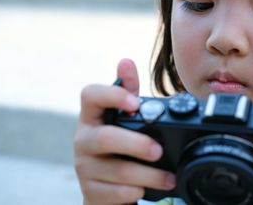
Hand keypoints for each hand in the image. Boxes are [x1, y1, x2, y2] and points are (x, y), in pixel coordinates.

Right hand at [74, 59, 175, 204]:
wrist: (104, 185)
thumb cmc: (118, 145)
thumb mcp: (123, 118)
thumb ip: (127, 92)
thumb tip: (125, 62)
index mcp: (92, 116)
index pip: (90, 95)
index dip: (113, 96)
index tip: (136, 104)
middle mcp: (83, 139)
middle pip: (106, 137)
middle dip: (137, 144)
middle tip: (159, 150)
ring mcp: (84, 166)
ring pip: (116, 170)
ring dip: (148, 175)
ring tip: (168, 177)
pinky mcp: (90, 190)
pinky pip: (112, 193)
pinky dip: (133, 193)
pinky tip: (144, 191)